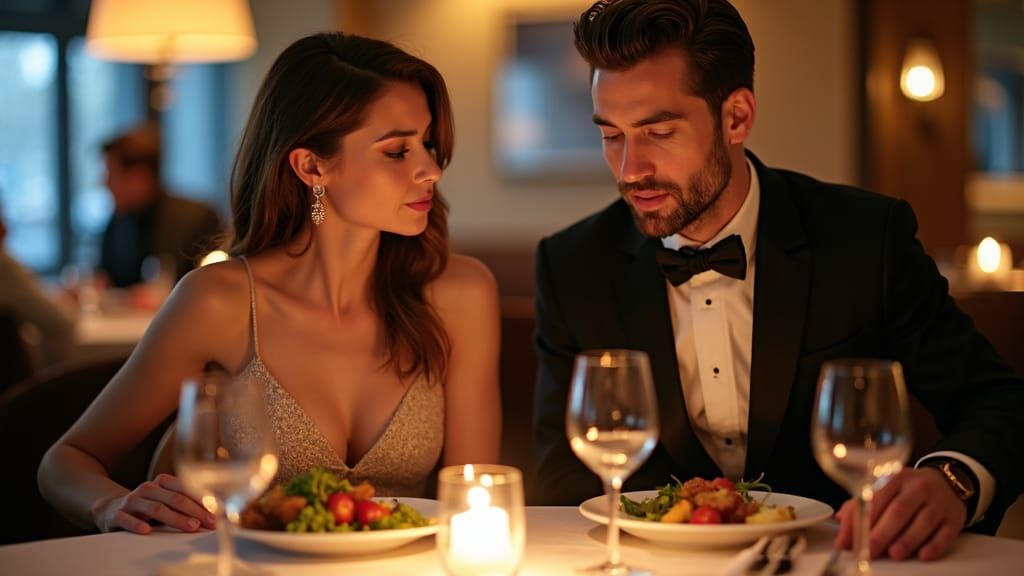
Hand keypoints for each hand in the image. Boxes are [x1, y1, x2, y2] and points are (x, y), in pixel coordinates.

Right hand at [91, 473, 215, 533]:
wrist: (110, 508)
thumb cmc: (147, 505)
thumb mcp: (165, 500)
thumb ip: (185, 503)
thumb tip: (214, 513)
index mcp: (163, 482)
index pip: (186, 489)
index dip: (203, 501)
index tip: (218, 512)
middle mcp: (149, 488)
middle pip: (175, 499)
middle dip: (195, 511)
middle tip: (209, 522)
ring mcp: (132, 500)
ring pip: (156, 508)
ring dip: (175, 518)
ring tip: (190, 526)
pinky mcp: (117, 514)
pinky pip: (126, 519)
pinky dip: (136, 524)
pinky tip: (147, 530)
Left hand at [835, 467, 965, 560]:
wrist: (948, 482)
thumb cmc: (908, 489)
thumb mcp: (885, 488)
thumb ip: (860, 504)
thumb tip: (840, 526)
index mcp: (894, 477)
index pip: (874, 498)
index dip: (859, 521)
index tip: (848, 541)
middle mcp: (917, 486)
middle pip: (898, 511)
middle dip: (881, 533)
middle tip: (869, 551)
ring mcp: (938, 501)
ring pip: (922, 522)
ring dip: (907, 540)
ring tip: (893, 554)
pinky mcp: (954, 517)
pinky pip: (945, 533)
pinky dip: (934, 546)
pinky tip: (922, 555)